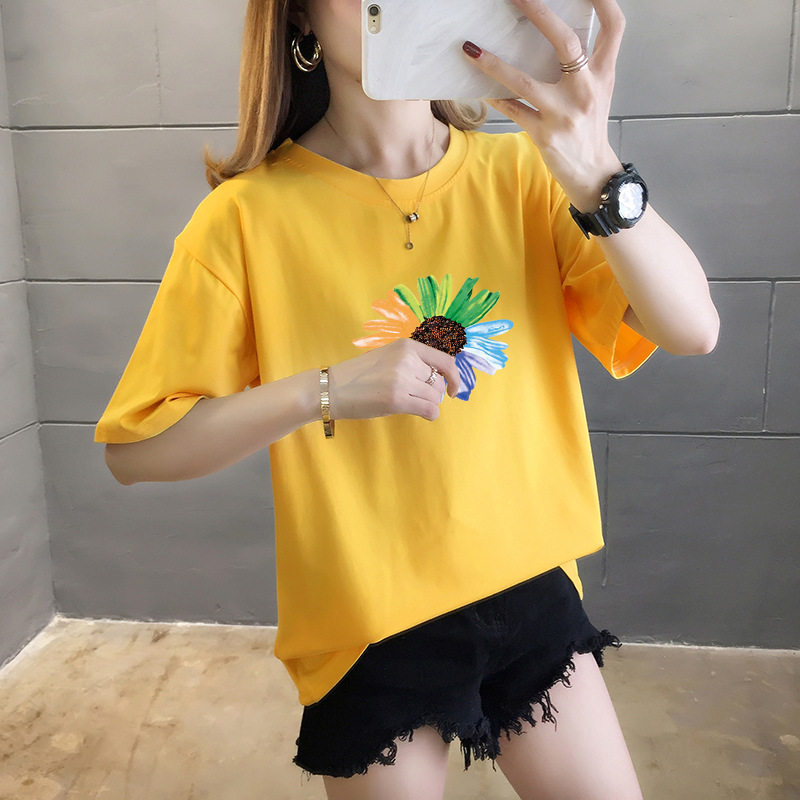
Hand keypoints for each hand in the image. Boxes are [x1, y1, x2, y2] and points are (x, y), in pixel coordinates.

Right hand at [327, 339, 459, 421]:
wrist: (332, 388)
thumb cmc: (361, 376)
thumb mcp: (389, 358)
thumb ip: (414, 363)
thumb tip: (445, 380)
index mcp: (406, 346)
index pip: (446, 361)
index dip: (454, 377)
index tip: (453, 389)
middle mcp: (407, 360)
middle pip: (439, 383)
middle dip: (431, 394)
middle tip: (413, 397)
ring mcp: (401, 379)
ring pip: (435, 398)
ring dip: (426, 404)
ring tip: (407, 403)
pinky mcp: (396, 399)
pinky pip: (429, 410)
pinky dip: (429, 415)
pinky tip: (420, 414)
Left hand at [462, 0, 625, 210]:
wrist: (592, 173)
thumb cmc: (589, 127)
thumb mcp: (598, 91)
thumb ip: (583, 64)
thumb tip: (555, 32)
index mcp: (603, 74)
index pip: (614, 26)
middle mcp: (586, 90)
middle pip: (566, 42)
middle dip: (539, 13)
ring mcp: (563, 114)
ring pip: (524, 81)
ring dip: (494, 63)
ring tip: (470, 49)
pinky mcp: (543, 135)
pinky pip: (512, 110)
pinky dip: (494, 97)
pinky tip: (478, 86)